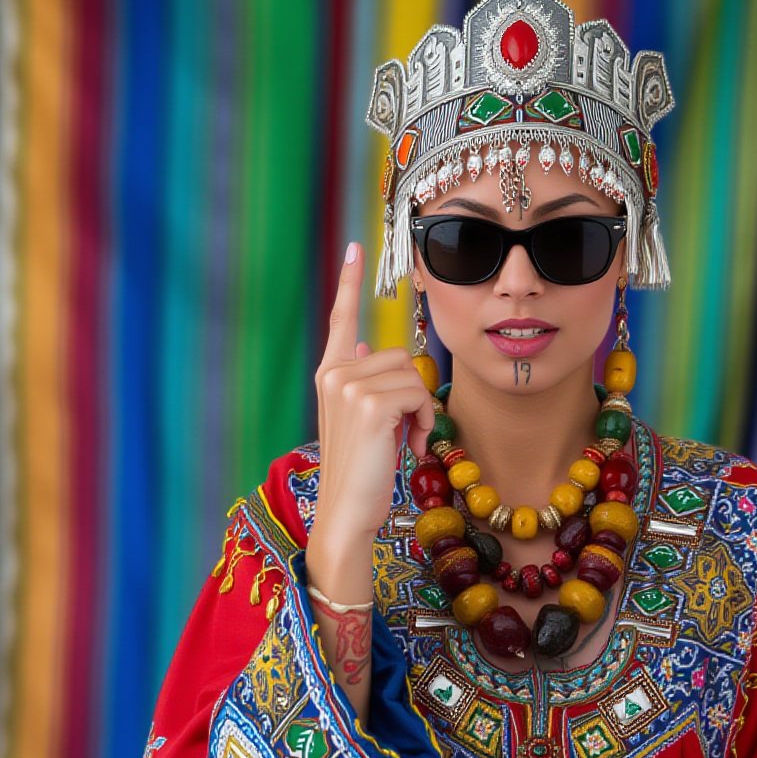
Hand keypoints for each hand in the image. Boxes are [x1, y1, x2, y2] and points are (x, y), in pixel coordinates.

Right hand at [309, 243, 434, 549]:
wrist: (348, 510)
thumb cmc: (362, 469)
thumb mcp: (363, 419)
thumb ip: (364, 379)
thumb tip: (366, 344)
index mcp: (331, 374)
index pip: (342, 320)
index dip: (349, 283)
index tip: (356, 247)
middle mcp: (334, 374)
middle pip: (399, 356)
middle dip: (414, 395)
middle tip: (407, 433)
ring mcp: (348, 386)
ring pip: (411, 375)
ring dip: (421, 411)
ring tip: (406, 442)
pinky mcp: (368, 404)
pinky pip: (417, 393)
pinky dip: (424, 421)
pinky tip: (410, 447)